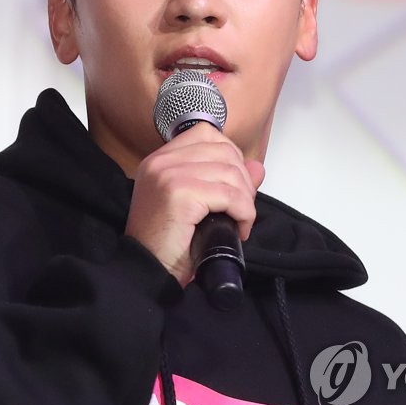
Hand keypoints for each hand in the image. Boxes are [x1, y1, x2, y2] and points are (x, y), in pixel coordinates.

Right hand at [125, 123, 264, 285]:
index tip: (233, 185)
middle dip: (243, 180)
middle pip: (223, 150)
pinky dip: (244, 213)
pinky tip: (239, 229)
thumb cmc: (168, 243)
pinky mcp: (180, 193)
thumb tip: (257, 168)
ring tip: (240, 221)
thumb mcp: (197, 205)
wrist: (147, 271)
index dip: (230, 156)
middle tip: (241, 208)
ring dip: (246, 200)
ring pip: (230, 172)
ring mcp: (169, 174)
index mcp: (160, 159)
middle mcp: (161, 161)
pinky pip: (230, 195)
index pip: (206, 134)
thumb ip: (224, 180)